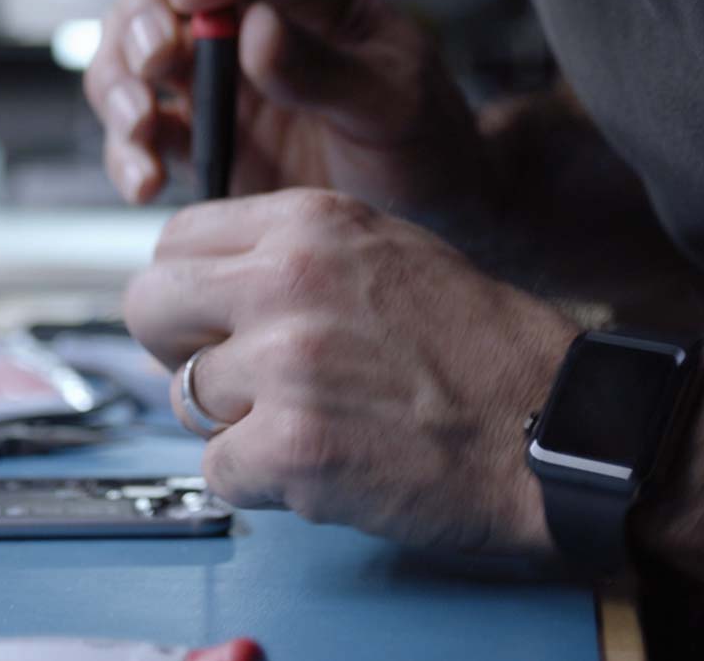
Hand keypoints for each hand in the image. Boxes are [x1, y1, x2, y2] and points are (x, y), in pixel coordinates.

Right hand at [81, 0, 484, 209]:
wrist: (426, 214)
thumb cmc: (423, 140)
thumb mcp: (394, 105)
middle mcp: (251, 20)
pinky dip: (126, 153)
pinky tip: (145, 180)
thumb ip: (328, 72)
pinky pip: (138, 131)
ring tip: (143, 128)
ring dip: (120, 88)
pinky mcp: (197, 135)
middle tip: (156, 64)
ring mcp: (216, 78)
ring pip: (132, 55)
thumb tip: (257, 30)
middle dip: (143, 20)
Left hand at [124, 188, 576, 552]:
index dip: (188, 287)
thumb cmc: (485, 349)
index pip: (176, 238)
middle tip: (231, 377)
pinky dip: (262, 480)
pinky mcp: (290, 446)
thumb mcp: (388, 251)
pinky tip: (324, 464)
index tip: (209, 316)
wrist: (555, 427)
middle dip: (175, 347)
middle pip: (149, 306)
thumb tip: (213, 282)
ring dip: (235, 422)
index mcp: (309, 222)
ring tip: (312, 420)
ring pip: (186, 396)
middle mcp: (286, 281)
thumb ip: (293, 255)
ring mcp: (284, 364)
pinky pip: (219, 468)